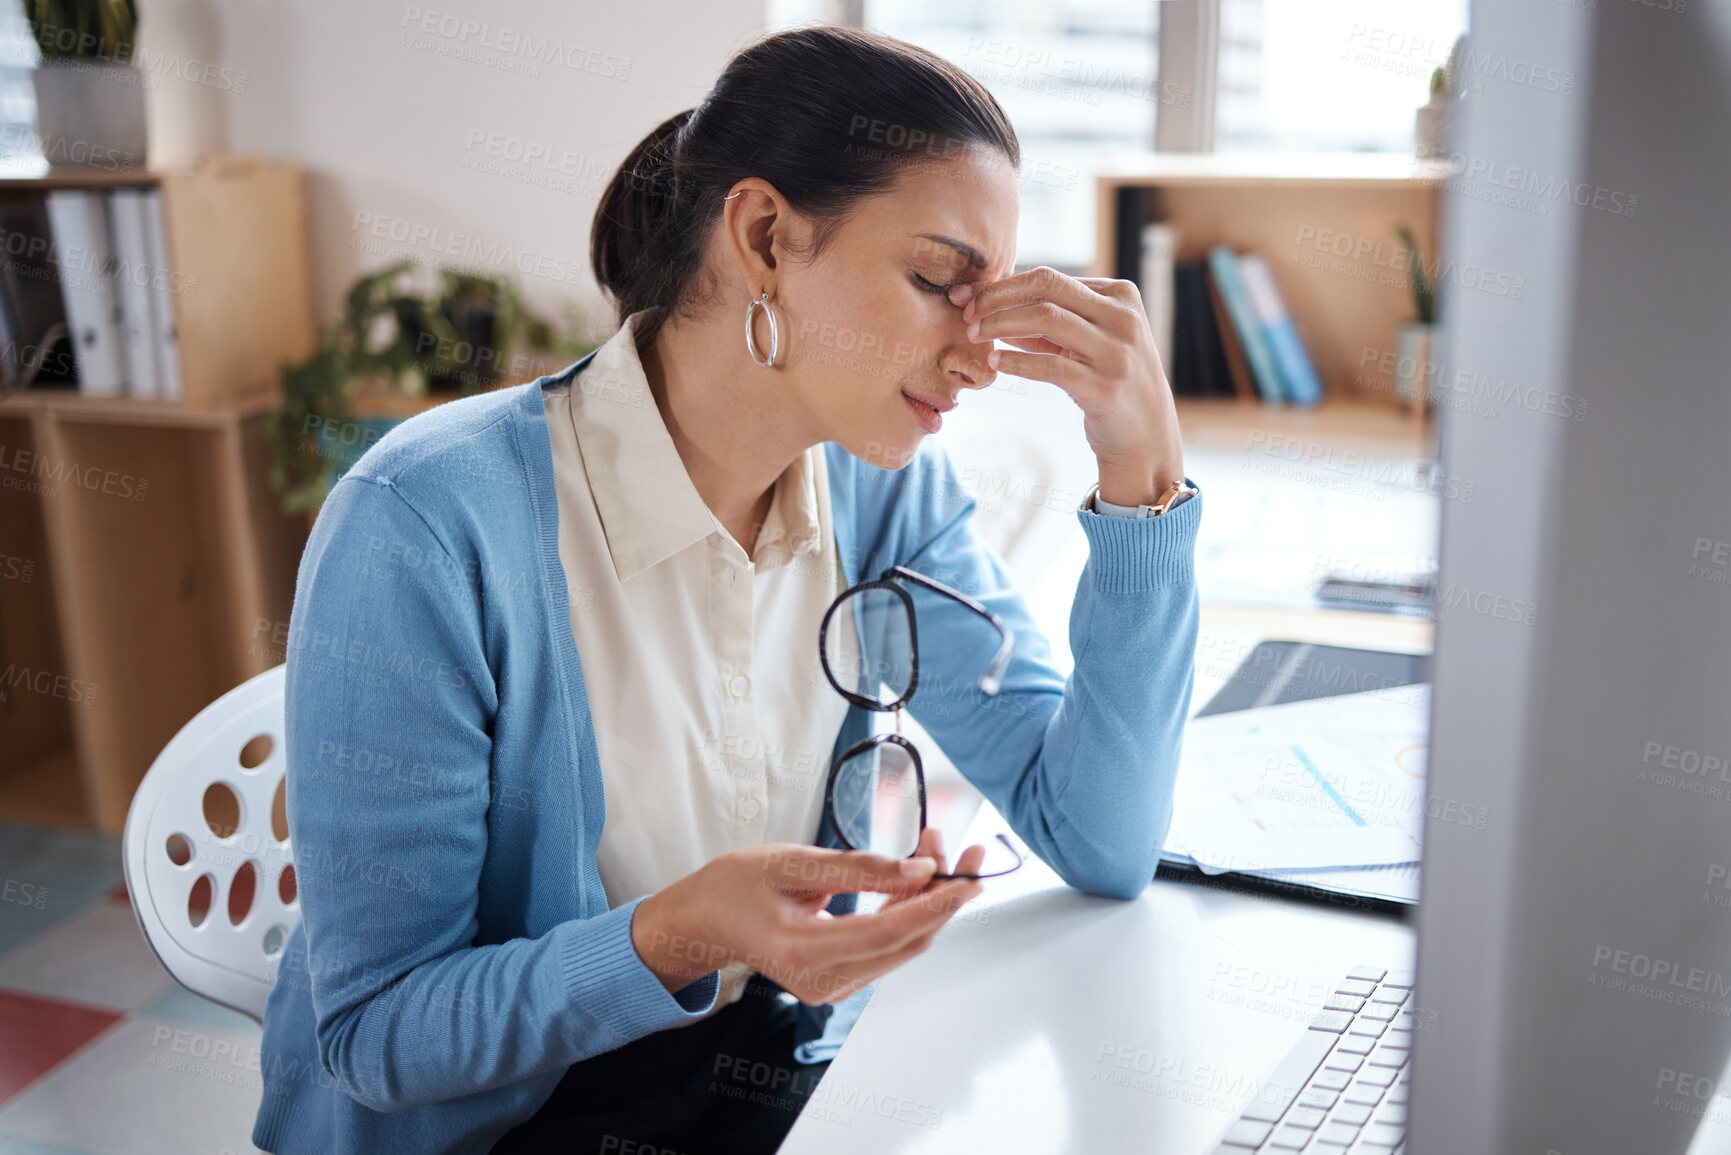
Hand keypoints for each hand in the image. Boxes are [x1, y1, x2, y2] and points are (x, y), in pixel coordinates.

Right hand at [631, 835, 983, 1005]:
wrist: (706, 919)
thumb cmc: (738, 885)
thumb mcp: (794, 862)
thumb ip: (858, 868)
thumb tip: (920, 870)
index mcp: (805, 953)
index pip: (890, 931)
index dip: (937, 903)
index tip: (970, 875)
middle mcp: (824, 981)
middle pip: (906, 942)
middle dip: (943, 896)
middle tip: (968, 852)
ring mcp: (832, 987)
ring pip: (902, 944)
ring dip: (927, 900)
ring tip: (937, 851)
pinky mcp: (839, 979)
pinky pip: (887, 946)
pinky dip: (906, 910)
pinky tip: (915, 877)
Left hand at [950, 268, 1185, 507]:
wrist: (1146, 437)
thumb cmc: (1111, 383)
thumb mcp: (1088, 344)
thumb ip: (1049, 325)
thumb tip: (992, 309)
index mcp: (1120, 296)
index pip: (1051, 278)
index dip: (1003, 285)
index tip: (969, 297)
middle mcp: (1122, 319)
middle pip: (1046, 287)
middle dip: (997, 297)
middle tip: (966, 314)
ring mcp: (1116, 353)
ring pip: (1046, 318)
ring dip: (1001, 324)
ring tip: (975, 336)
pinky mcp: (1104, 388)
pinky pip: (1050, 366)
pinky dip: (1017, 361)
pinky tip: (997, 363)